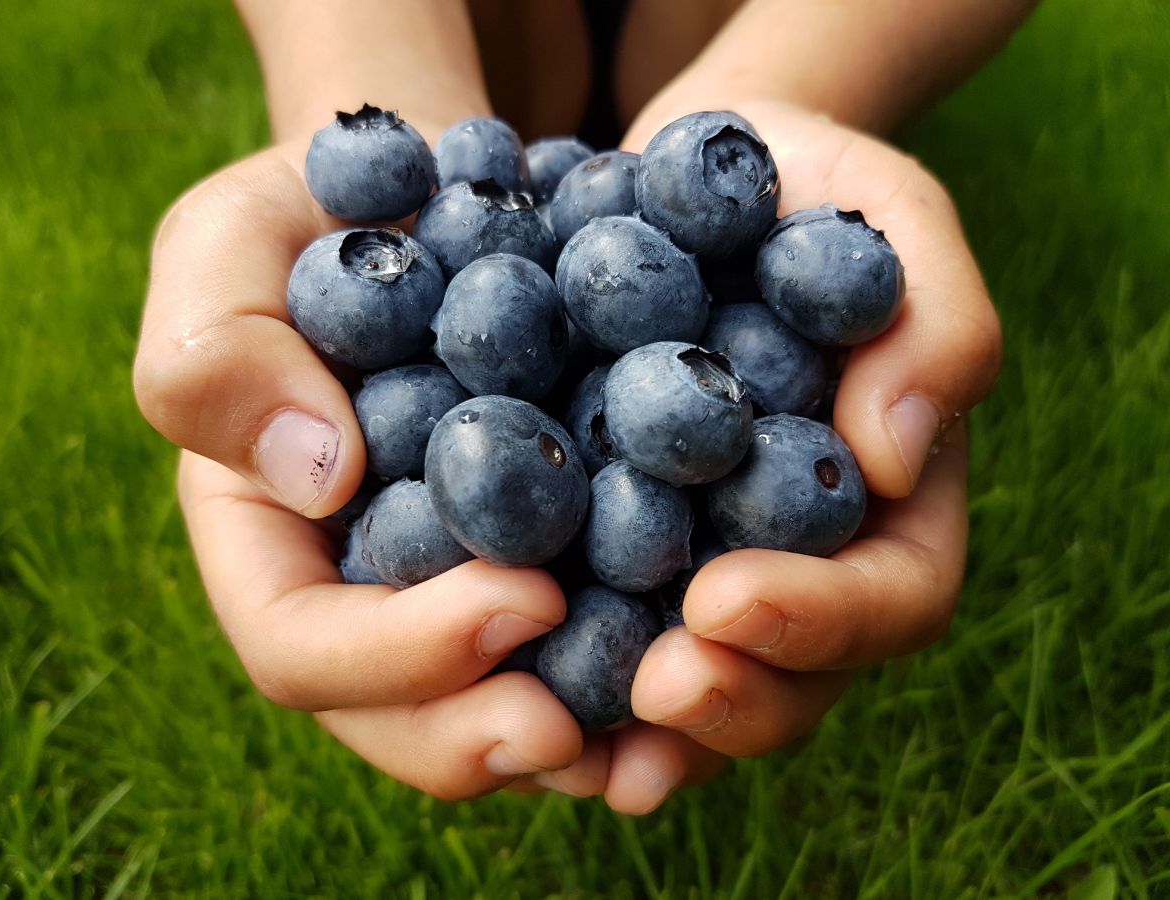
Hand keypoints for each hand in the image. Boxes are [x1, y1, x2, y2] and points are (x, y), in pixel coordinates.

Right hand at [135, 137, 605, 801]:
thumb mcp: (230, 244)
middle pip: (403, 717)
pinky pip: (595, 642)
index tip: (524, 603)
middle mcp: (366, 590)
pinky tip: (717, 658)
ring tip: (666, 728)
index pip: (303, 646)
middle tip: (580, 730)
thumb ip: (220, 357)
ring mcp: (461, 585)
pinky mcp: (556, 557)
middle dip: (485, 734)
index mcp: (272, 541)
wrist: (441, 194)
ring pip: (504, 706)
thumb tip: (319, 481)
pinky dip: (646, 669)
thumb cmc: (321, 212)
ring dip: (582, 740)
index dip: (400, 657)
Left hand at [608, 94, 1001, 794]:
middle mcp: (799, 559)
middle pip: (796, 677)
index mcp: (886, 502)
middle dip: (733, 699)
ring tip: (573, 747)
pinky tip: (498, 690)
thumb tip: (895, 458)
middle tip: (654, 693)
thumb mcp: (889, 213)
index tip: (724, 599)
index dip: (821, 620)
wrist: (682, 179)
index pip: (893, 597)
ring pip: (697, 686)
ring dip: (642, 732)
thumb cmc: (803, 187)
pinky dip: (557, 680)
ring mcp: (704, 564)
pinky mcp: (611, 548)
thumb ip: (934, 321)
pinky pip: (597, 635)